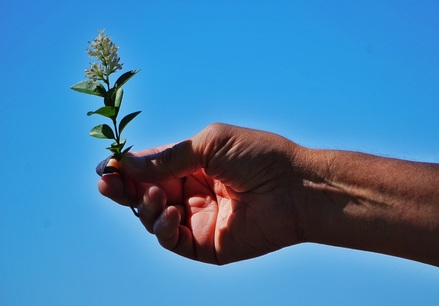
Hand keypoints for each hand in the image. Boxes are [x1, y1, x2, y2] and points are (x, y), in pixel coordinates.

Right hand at [98, 123, 304, 263]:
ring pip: (152, 217)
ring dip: (144, 205)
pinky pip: (170, 240)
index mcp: (194, 165)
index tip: (106, 164)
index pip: (151, 167)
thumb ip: (167, 157)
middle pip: (145, 193)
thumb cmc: (258, 156)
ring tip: (155, 194)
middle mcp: (193, 192)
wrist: (295, 187)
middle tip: (107, 182)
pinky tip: (169, 213)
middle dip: (124, 188)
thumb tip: (125, 162)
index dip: (128, 167)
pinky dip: (161, 228)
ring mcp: (198, 218)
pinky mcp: (205, 244)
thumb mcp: (208, 145)